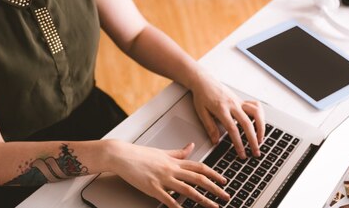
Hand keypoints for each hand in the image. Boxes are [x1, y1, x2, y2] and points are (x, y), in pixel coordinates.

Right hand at [108, 140, 228, 207]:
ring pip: (188, 189)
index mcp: (174, 161)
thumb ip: (178, 152)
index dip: (213, 174)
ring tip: (214, 206)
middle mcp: (171, 169)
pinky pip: (168, 199)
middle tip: (226, 195)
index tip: (223, 180)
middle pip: (198, 178)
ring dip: (203, 199)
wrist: (121, 155)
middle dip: (214, 188)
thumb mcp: (162, 152)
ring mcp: (162, 179)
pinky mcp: (152, 188)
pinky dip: (178, 206)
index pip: (199, 167)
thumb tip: (191, 146)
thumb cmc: (140, 154)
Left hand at [189, 72, 264, 158]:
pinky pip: (256, 106)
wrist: (204, 81)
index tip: (242, 153)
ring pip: (256, 113)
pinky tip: (260, 124)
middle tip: (256, 152)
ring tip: (261, 139)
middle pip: (247, 124)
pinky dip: (260, 115)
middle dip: (253, 140)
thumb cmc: (202, 96)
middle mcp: (233, 105)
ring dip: (261, 127)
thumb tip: (215, 142)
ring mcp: (239, 101)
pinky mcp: (242, 100)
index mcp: (221, 109)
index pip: (233, 129)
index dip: (238, 143)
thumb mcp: (201, 112)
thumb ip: (210, 127)